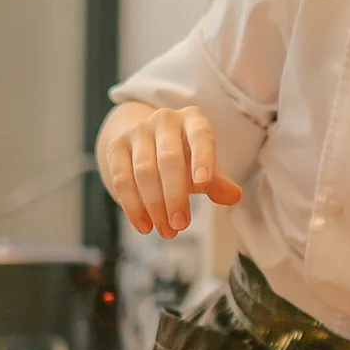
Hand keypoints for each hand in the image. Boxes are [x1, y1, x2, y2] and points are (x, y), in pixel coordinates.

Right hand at [99, 105, 243, 237]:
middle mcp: (164, 119)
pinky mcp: (116, 146)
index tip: (203, 183)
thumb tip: (233, 195)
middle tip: (181, 225)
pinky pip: (121, 178)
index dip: (202, 159)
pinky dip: (133, 206)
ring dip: (154, 206)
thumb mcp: (204, 165)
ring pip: (143, 171)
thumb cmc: (185, 156)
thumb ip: (217, 180)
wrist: (148, 143)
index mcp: (193, 119)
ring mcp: (137, 131)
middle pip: (169, 158)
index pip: (200, 137)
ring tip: (167, 231)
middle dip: (175, 196)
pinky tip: (144, 225)